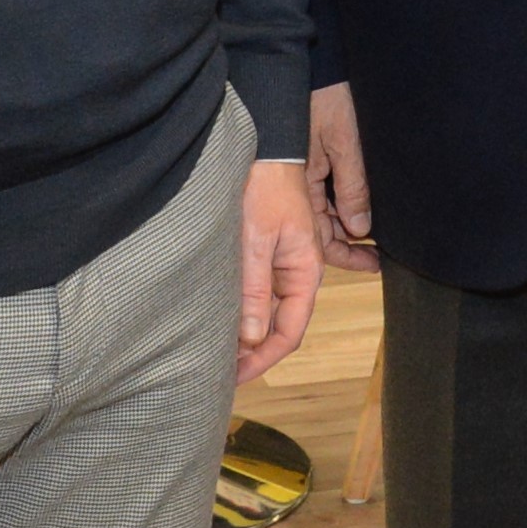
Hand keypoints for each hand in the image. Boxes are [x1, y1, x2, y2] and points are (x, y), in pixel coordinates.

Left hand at [239, 158, 321, 384]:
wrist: (267, 150)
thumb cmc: (265, 188)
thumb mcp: (256, 241)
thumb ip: (256, 289)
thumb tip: (253, 337)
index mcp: (305, 271)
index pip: (290, 332)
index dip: (264, 359)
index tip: (236, 377)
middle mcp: (299, 273)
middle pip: (281, 327)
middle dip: (255, 354)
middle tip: (222, 374)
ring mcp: (285, 265)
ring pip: (271, 313)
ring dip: (249, 336)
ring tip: (220, 355)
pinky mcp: (270, 255)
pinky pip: (262, 294)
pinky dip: (245, 313)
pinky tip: (225, 323)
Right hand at [304, 80, 380, 273]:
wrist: (315, 66)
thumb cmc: (325, 98)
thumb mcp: (343, 143)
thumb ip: (352, 185)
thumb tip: (359, 227)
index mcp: (303, 186)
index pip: (321, 237)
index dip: (347, 256)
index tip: (374, 265)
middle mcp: (302, 186)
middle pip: (324, 230)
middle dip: (351, 246)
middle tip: (382, 256)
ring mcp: (309, 175)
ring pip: (328, 213)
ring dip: (350, 226)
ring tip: (381, 237)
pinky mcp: (316, 162)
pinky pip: (329, 193)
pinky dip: (347, 205)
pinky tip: (366, 209)